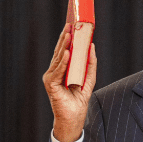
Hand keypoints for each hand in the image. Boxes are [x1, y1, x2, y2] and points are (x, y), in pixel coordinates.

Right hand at [42, 24, 97, 141]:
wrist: (74, 117)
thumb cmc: (79, 98)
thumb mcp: (89, 78)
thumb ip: (90, 63)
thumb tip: (91, 46)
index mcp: (62, 69)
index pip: (65, 50)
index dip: (68, 38)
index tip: (73, 25)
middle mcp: (54, 72)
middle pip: (60, 51)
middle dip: (65, 38)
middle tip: (70, 25)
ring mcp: (51, 78)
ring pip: (58, 59)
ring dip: (64, 46)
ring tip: (69, 35)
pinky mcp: (50, 85)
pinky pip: (58, 71)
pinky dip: (63, 62)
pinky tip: (67, 53)